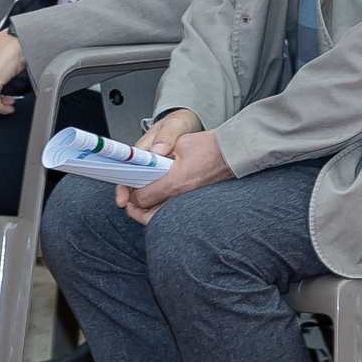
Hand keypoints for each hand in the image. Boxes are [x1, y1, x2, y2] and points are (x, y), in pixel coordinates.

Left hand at [116, 110, 229, 224]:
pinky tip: (157, 199)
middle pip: (148, 216)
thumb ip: (157, 152)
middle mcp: (181, 196)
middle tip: (130, 197)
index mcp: (174, 182)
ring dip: (147, 211)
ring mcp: (188, 202)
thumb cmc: (209, 147)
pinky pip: (172, 213)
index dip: (131, 192)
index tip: (129, 184)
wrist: (232, 153)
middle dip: (135, 207)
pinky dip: (160, 210)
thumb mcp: (178, 142)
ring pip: (159, 219)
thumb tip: (142, 159)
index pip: (142, 197)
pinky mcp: (193, 202)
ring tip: (142, 199)